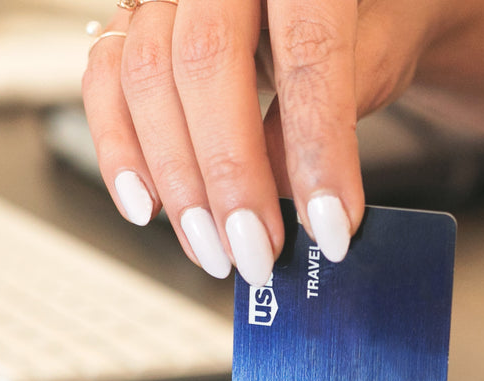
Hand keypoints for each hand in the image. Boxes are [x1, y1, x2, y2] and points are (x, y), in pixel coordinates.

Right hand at [80, 0, 448, 283]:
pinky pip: (105, 79)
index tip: (331, 227)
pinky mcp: (137, 21)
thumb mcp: (378, 52)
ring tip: (212, 248)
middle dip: (231, 177)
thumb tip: (284, 194)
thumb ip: (336, 111)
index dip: (318, 150)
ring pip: (147, 76)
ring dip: (176, 180)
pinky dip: (121, 151)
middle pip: (206, 63)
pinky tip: (148, 207)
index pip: (308, 55)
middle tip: (257, 253)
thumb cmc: (368, 16)